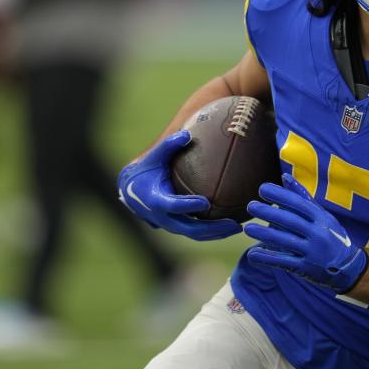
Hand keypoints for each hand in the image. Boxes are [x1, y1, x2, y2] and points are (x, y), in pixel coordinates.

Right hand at [117, 130, 241, 240]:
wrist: (131, 190)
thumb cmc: (146, 169)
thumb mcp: (154, 156)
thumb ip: (169, 145)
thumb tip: (186, 134)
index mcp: (155, 200)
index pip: (173, 206)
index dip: (188, 205)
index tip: (206, 203)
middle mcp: (162, 217)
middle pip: (189, 228)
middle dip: (212, 228)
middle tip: (233, 224)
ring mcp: (169, 225)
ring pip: (194, 234)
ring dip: (215, 234)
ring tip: (237, 228)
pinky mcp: (176, 227)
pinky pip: (195, 233)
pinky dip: (211, 233)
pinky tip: (229, 227)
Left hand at [244, 173, 367, 292]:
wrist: (350, 267)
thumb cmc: (332, 235)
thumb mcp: (322, 215)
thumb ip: (302, 197)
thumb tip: (284, 177)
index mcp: (322, 218)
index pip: (298, 204)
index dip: (280, 196)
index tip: (262, 189)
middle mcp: (318, 233)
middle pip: (290, 221)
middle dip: (269, 213)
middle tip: (250, 206)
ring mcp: (312, 252)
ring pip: (285, 241)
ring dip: (264, 235)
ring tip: (248, 228)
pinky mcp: (306, 268)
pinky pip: (284, 262)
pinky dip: (267, 258)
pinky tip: (252, 254)